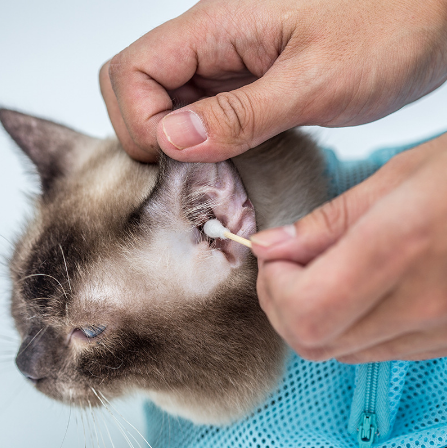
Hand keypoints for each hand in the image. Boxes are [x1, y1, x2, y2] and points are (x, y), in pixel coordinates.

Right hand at [100, 0, 446, 162]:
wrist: (425, 18)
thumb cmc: (386, 31)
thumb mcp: (313, 82)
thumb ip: (239, 114)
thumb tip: (171, 140)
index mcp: (214, 28)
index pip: (130, 74)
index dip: (139, 124)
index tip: (180, 159)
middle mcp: (209, 44)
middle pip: (134, 88)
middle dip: (146, 134)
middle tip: (190, 168)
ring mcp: (223, 65)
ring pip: (162, 105)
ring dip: (174, 145)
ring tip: (212, 172)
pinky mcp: (241, 85)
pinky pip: (197, 115)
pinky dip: (200, 145)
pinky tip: (226, 162)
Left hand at [251, 132, 446, 362]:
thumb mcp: (392, 179)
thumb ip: (324, 223)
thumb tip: (268, 248)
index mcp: (400, 247)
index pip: (304, 309)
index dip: (273, 286)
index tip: (276, 253)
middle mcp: (421, 303)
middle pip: (312, 340)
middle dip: (280, 303)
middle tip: (287, 263)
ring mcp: (437, 330)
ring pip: (336, 350)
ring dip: (307, 315)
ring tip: (317, 271)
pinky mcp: (444, 340)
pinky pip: (370, 348)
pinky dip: (342, 324)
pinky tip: (351, 288)